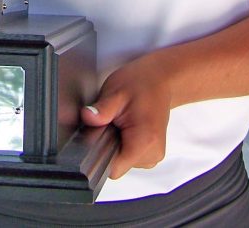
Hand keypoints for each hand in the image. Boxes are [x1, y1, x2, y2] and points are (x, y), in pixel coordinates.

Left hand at [80, 52, 173, 179]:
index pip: (114, 169)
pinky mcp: (152, 152)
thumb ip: (101, 109)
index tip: (100, 135)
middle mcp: (153, 153)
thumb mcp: (116, 92)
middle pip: (118, 166)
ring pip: (123, 162)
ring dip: (117, 143)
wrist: (161, 80)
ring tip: (122, 122)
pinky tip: (127, 127)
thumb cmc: (142, 83)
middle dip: (109, 145)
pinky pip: (130, 156)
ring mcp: (154, 155)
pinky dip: (124, 143)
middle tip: (113, 121)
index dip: (100, 154)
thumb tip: (87, 117)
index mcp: (144, 141)